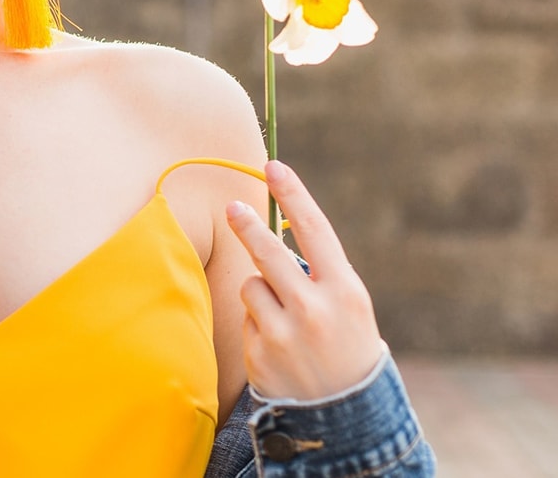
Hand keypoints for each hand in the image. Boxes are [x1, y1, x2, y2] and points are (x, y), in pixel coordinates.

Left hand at [225, 161, 383, 400]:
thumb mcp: (348, 307)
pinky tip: (279, 348)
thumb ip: (316, 274)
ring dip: (261, 293)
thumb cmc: (346, 346)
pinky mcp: (260, 352)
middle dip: (247, 225)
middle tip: (232, 207)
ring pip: (251, 285)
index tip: (273, 166)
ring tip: (288, 321)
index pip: (315, 230)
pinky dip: (258, 325)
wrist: (345, 414)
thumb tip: (270, 236)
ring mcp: (284, 332)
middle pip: (267, 251)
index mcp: (344, 290)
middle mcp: (314, 308)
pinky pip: (247, 319)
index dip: (293, 195)